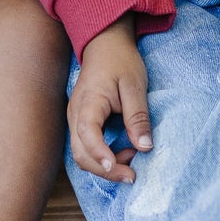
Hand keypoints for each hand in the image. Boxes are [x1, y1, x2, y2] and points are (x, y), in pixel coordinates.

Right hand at [68, 19, 152, 183]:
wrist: (104, 45)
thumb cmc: (120, 61)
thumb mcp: (134, 85)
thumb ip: (138, 116)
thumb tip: (144, 147)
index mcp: (88, 101)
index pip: (87, 133)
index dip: (100, 154)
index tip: (119, 167)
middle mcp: (75, 114)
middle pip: (80, 153)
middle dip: (105, 170)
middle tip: (132, 176)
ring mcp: (75, 120)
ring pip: (81, 155)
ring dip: (104, 166)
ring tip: (131, 160)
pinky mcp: (81, 123)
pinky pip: (86, 148)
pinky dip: (102, 157)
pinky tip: (123, 152)